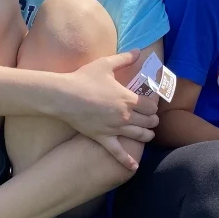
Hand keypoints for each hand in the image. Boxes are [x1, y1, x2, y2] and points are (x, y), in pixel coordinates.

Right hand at [61, 49, 158, 169]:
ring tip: (149, 135)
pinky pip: (117, 152)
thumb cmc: (84, 78)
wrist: (64, 96)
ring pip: (138, 136)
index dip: (154, 105)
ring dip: (147, 135)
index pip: (151, 106)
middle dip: (153, 120)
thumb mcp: (105, 64)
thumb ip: (124, 59)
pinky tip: (134, 167)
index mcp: (128, 98)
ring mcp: (114, 128)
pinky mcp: (102, 138)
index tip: (152, 104)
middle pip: (148, 121)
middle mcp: (125, 115)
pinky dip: (127, 161)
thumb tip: (138, 51)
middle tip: (153, 119)